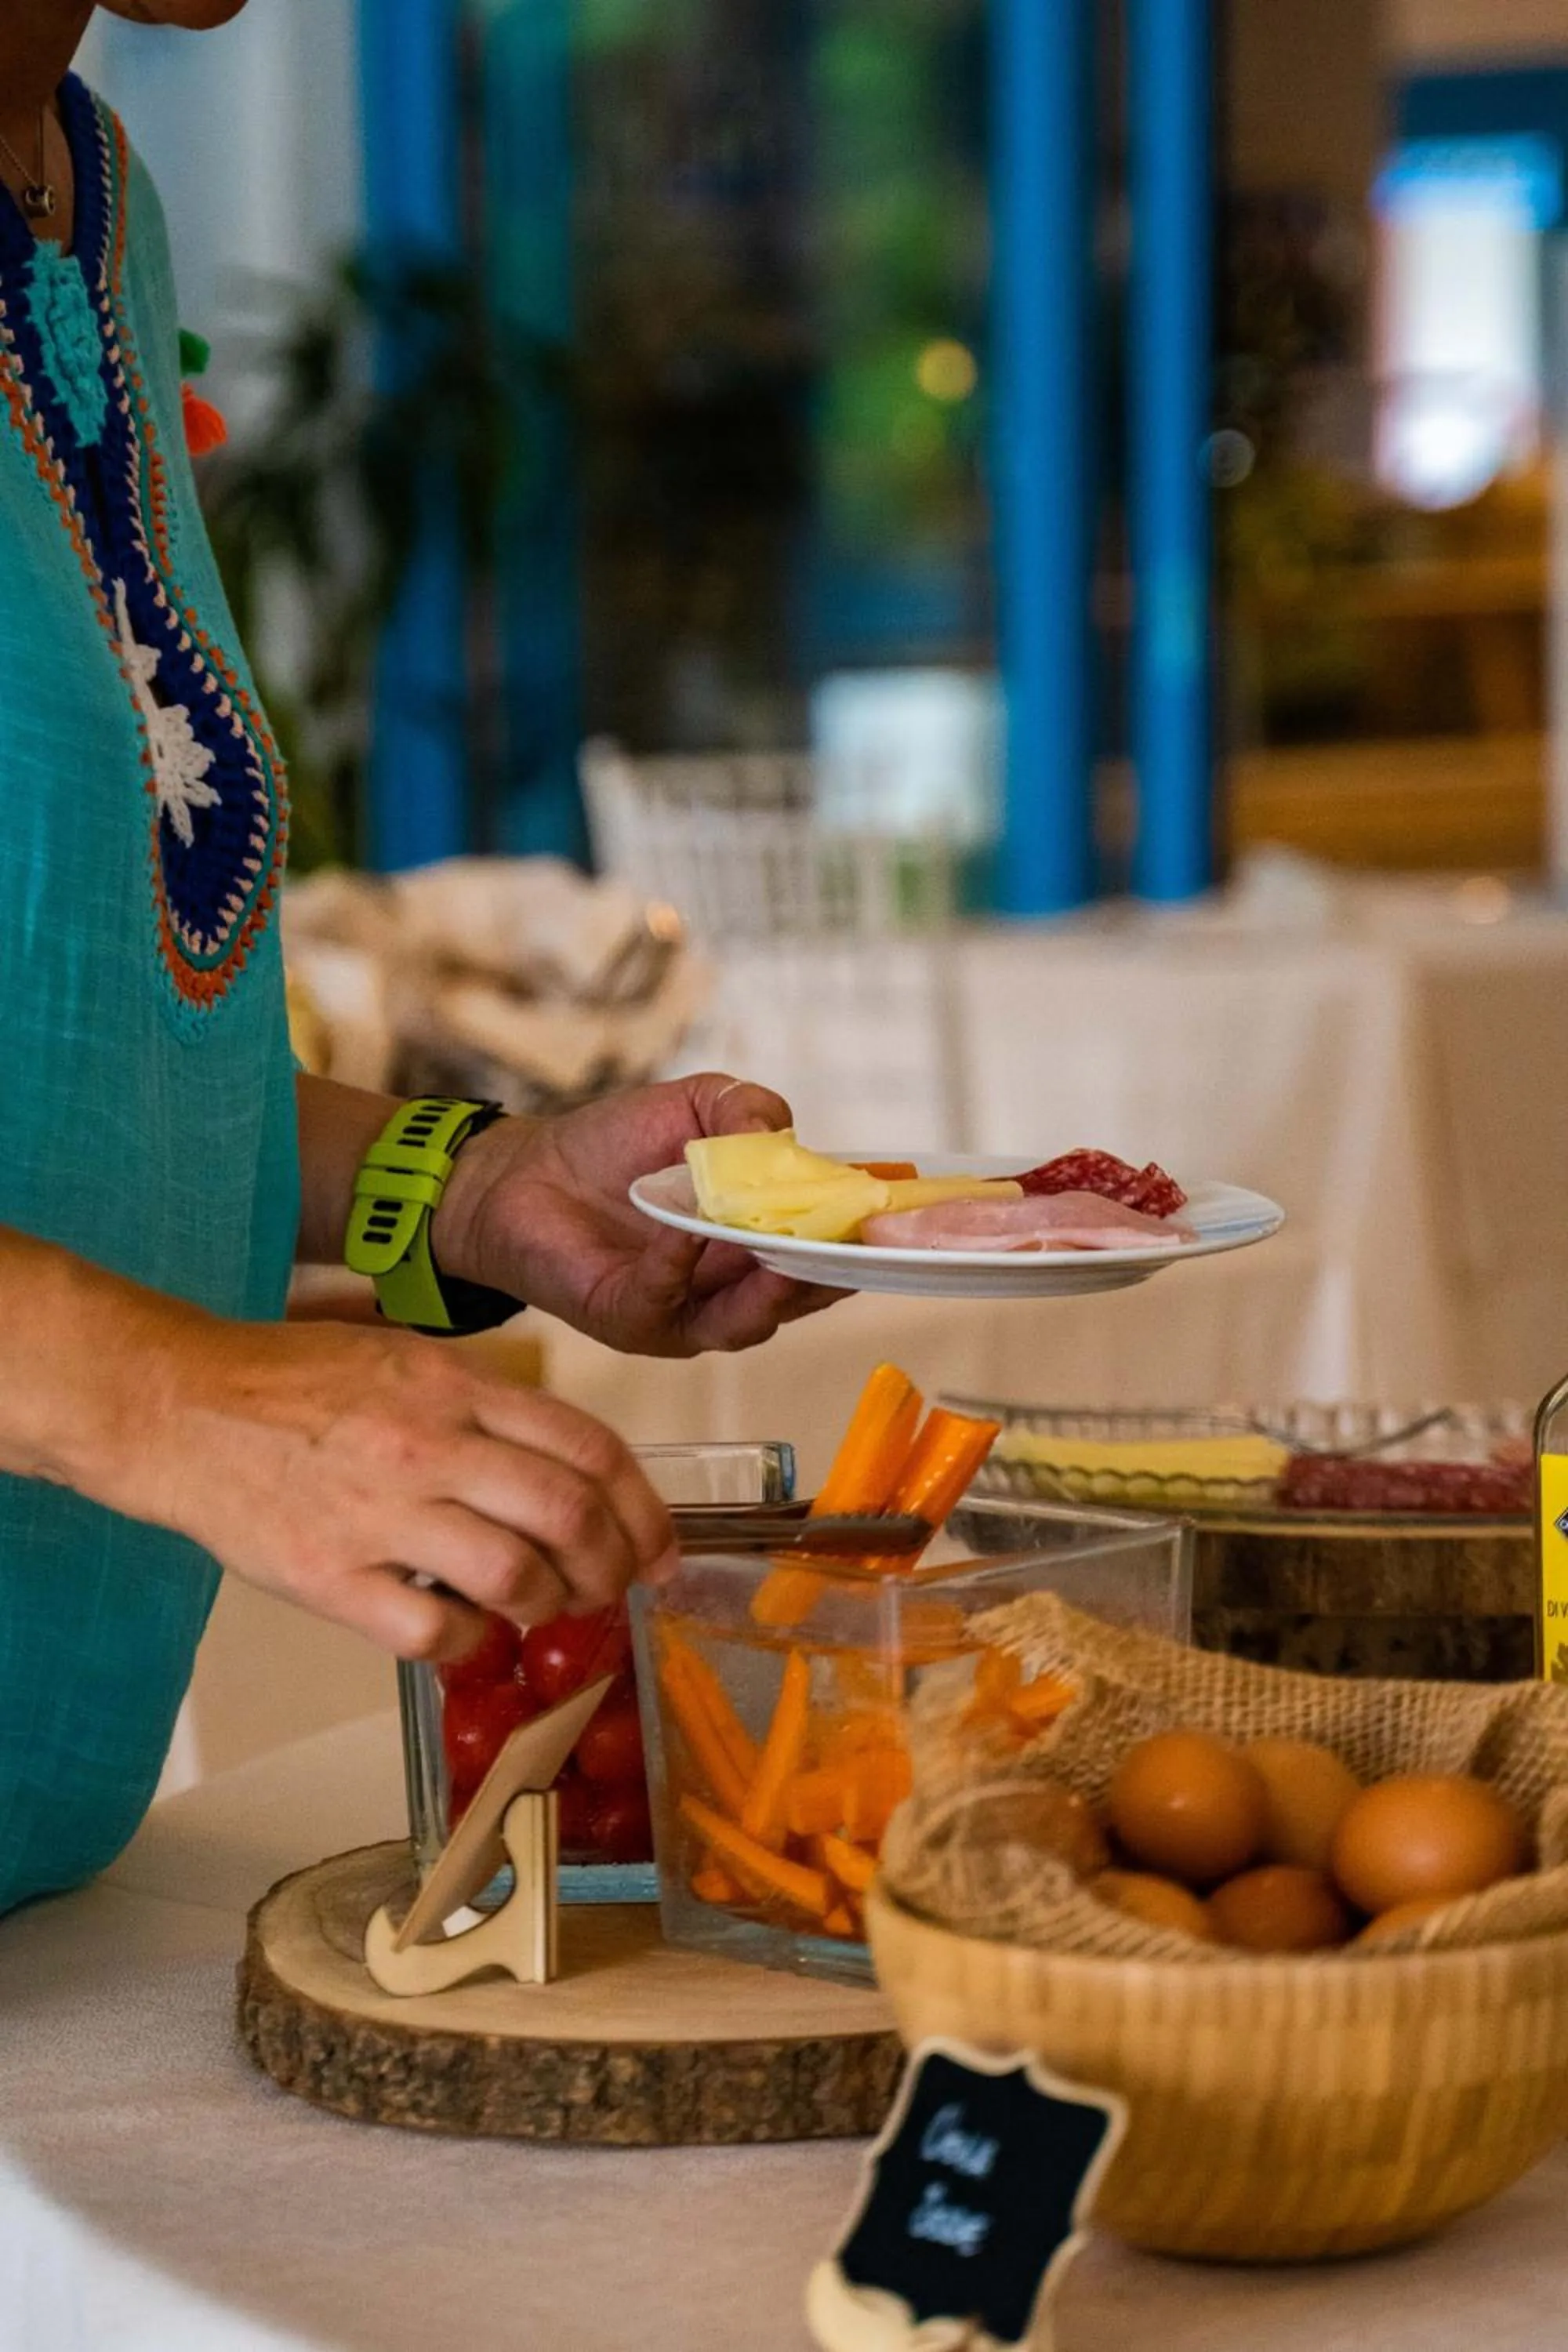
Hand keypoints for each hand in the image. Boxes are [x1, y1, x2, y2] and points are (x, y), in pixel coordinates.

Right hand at [120, 1314, 678, 1660]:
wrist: (180, 1408)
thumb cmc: (293, 1383)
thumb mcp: (407, 1359)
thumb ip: (487, 1407)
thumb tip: (568, 1468)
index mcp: (455, 1387)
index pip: (589, 1448)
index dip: (644, 1508)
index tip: (659, 1548)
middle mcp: (429, 1445)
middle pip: (568, 1515)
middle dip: (612, 1566)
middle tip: (612, 1588)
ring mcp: (380, 1514)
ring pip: (515, 1577)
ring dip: (550, 1605)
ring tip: (543, 1608)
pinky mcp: (329, 1576)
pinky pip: (433, 1630)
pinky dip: (470, 1642)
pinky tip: (465, 1630)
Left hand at [431, 1072, 843, 1356]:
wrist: (526, 1171)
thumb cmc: (615, 1144)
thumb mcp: (694, 1105)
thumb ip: (747, 1109)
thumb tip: (785, 1136)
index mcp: (758, 1243)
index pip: (823, 1254)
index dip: (857, 1241)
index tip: (887, 1220)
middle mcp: (731, 1289)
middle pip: (798, 1298)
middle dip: (828, 1275)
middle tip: (854, 1246)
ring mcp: (684, 1314)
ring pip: (744, 1320)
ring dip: (769, 1289)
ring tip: (784, 1253)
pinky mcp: (630, 1320)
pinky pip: (665, 1302)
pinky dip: (680, 1268)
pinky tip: (686, 1231)